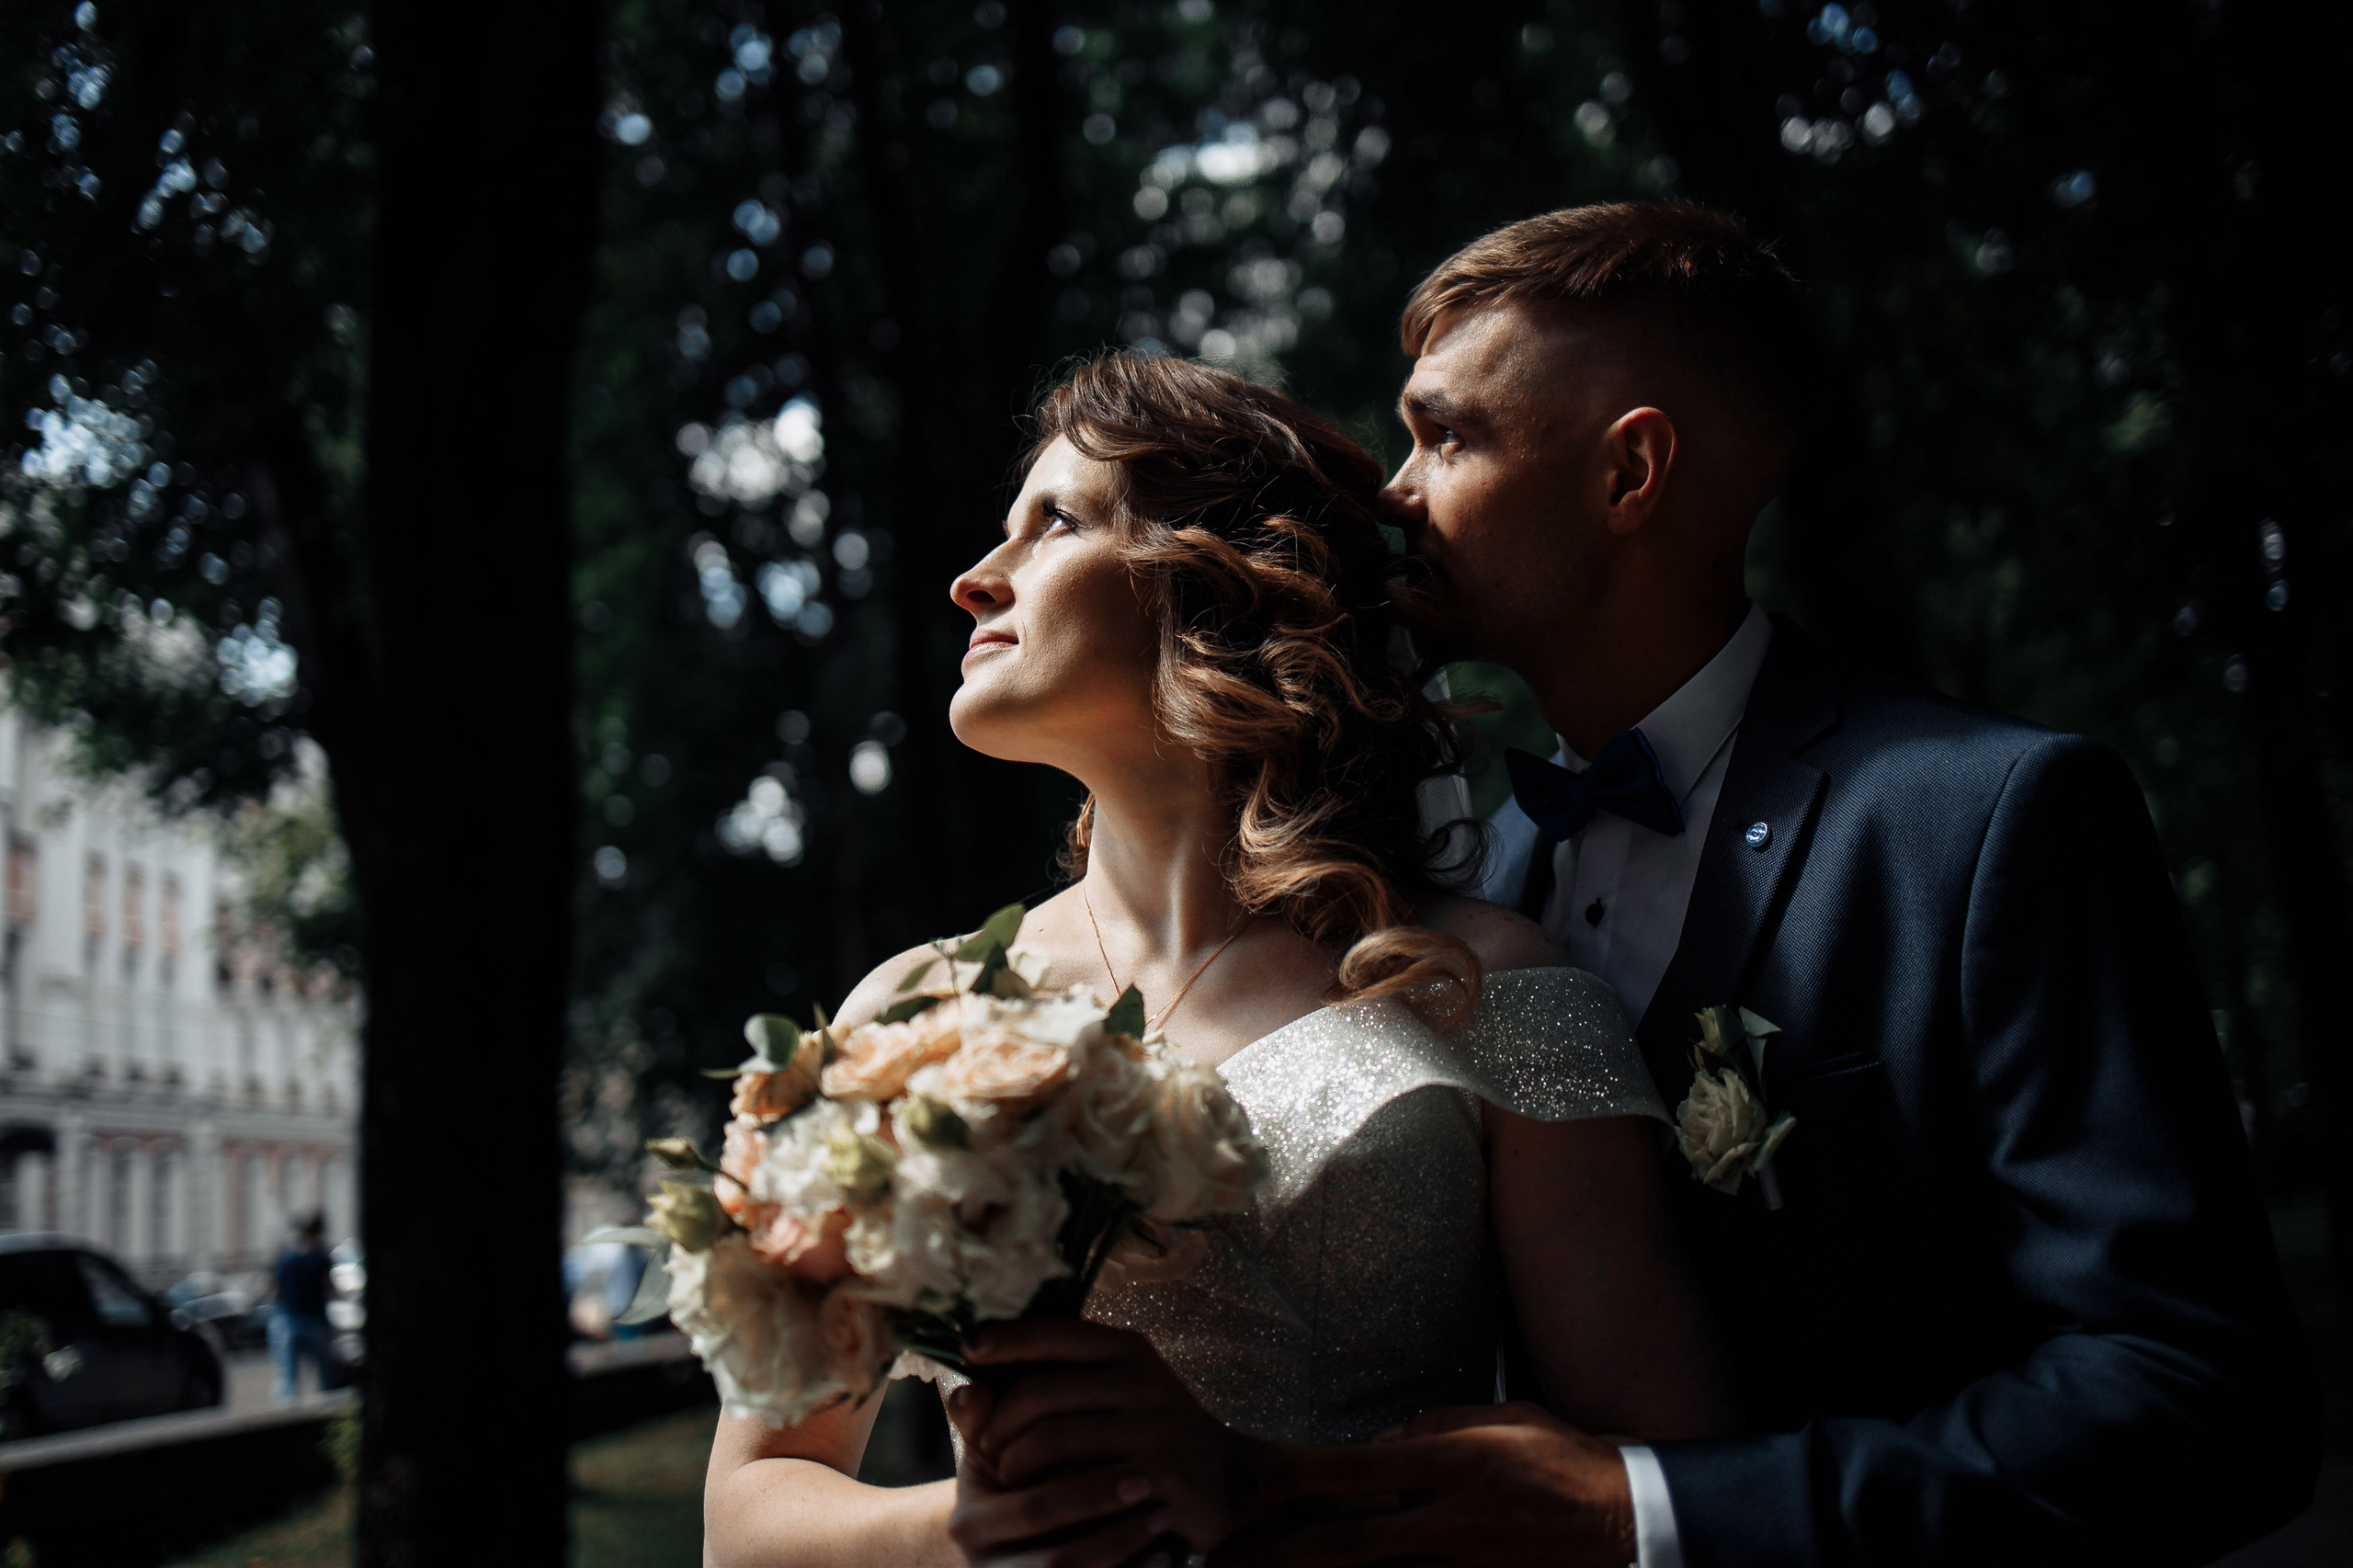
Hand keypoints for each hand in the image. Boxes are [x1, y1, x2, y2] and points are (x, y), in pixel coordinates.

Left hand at [966, 1317, 1248, 1554]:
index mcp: (1130, 1351)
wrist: (1215, 1480)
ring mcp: (1158, 1428)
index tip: (970, 1344)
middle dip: (999, 1423)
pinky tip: (1040, 1498)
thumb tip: (966, 1388)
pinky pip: (1081, 1484)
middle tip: (987, 1448)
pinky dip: (1048, 1492)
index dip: (1010, 1336)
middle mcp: (1147, 1381)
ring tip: (1009, 1476)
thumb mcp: (1100, 1398)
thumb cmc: (1139, 1434)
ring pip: (1052, 1439)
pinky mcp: (1163, 1475)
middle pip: (1042, 1391)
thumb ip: (1039, 1387)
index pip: (1059, 1333)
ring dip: (1015, 1463)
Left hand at [1215, 1403, 1635, 1567]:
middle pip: (1344, 1543)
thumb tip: (1383, 1449)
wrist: (1628, 1523)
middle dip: (1278, 1553)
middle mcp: (1447, 1521)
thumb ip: (1434, 1429)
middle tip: (1221, 1558)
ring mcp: (1459, 1565)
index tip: (1243, 1481)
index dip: (1291, 1479)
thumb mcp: (1500, 1420)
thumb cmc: (1565, 1459)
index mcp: (1451, 1465)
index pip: (1352, 1471)